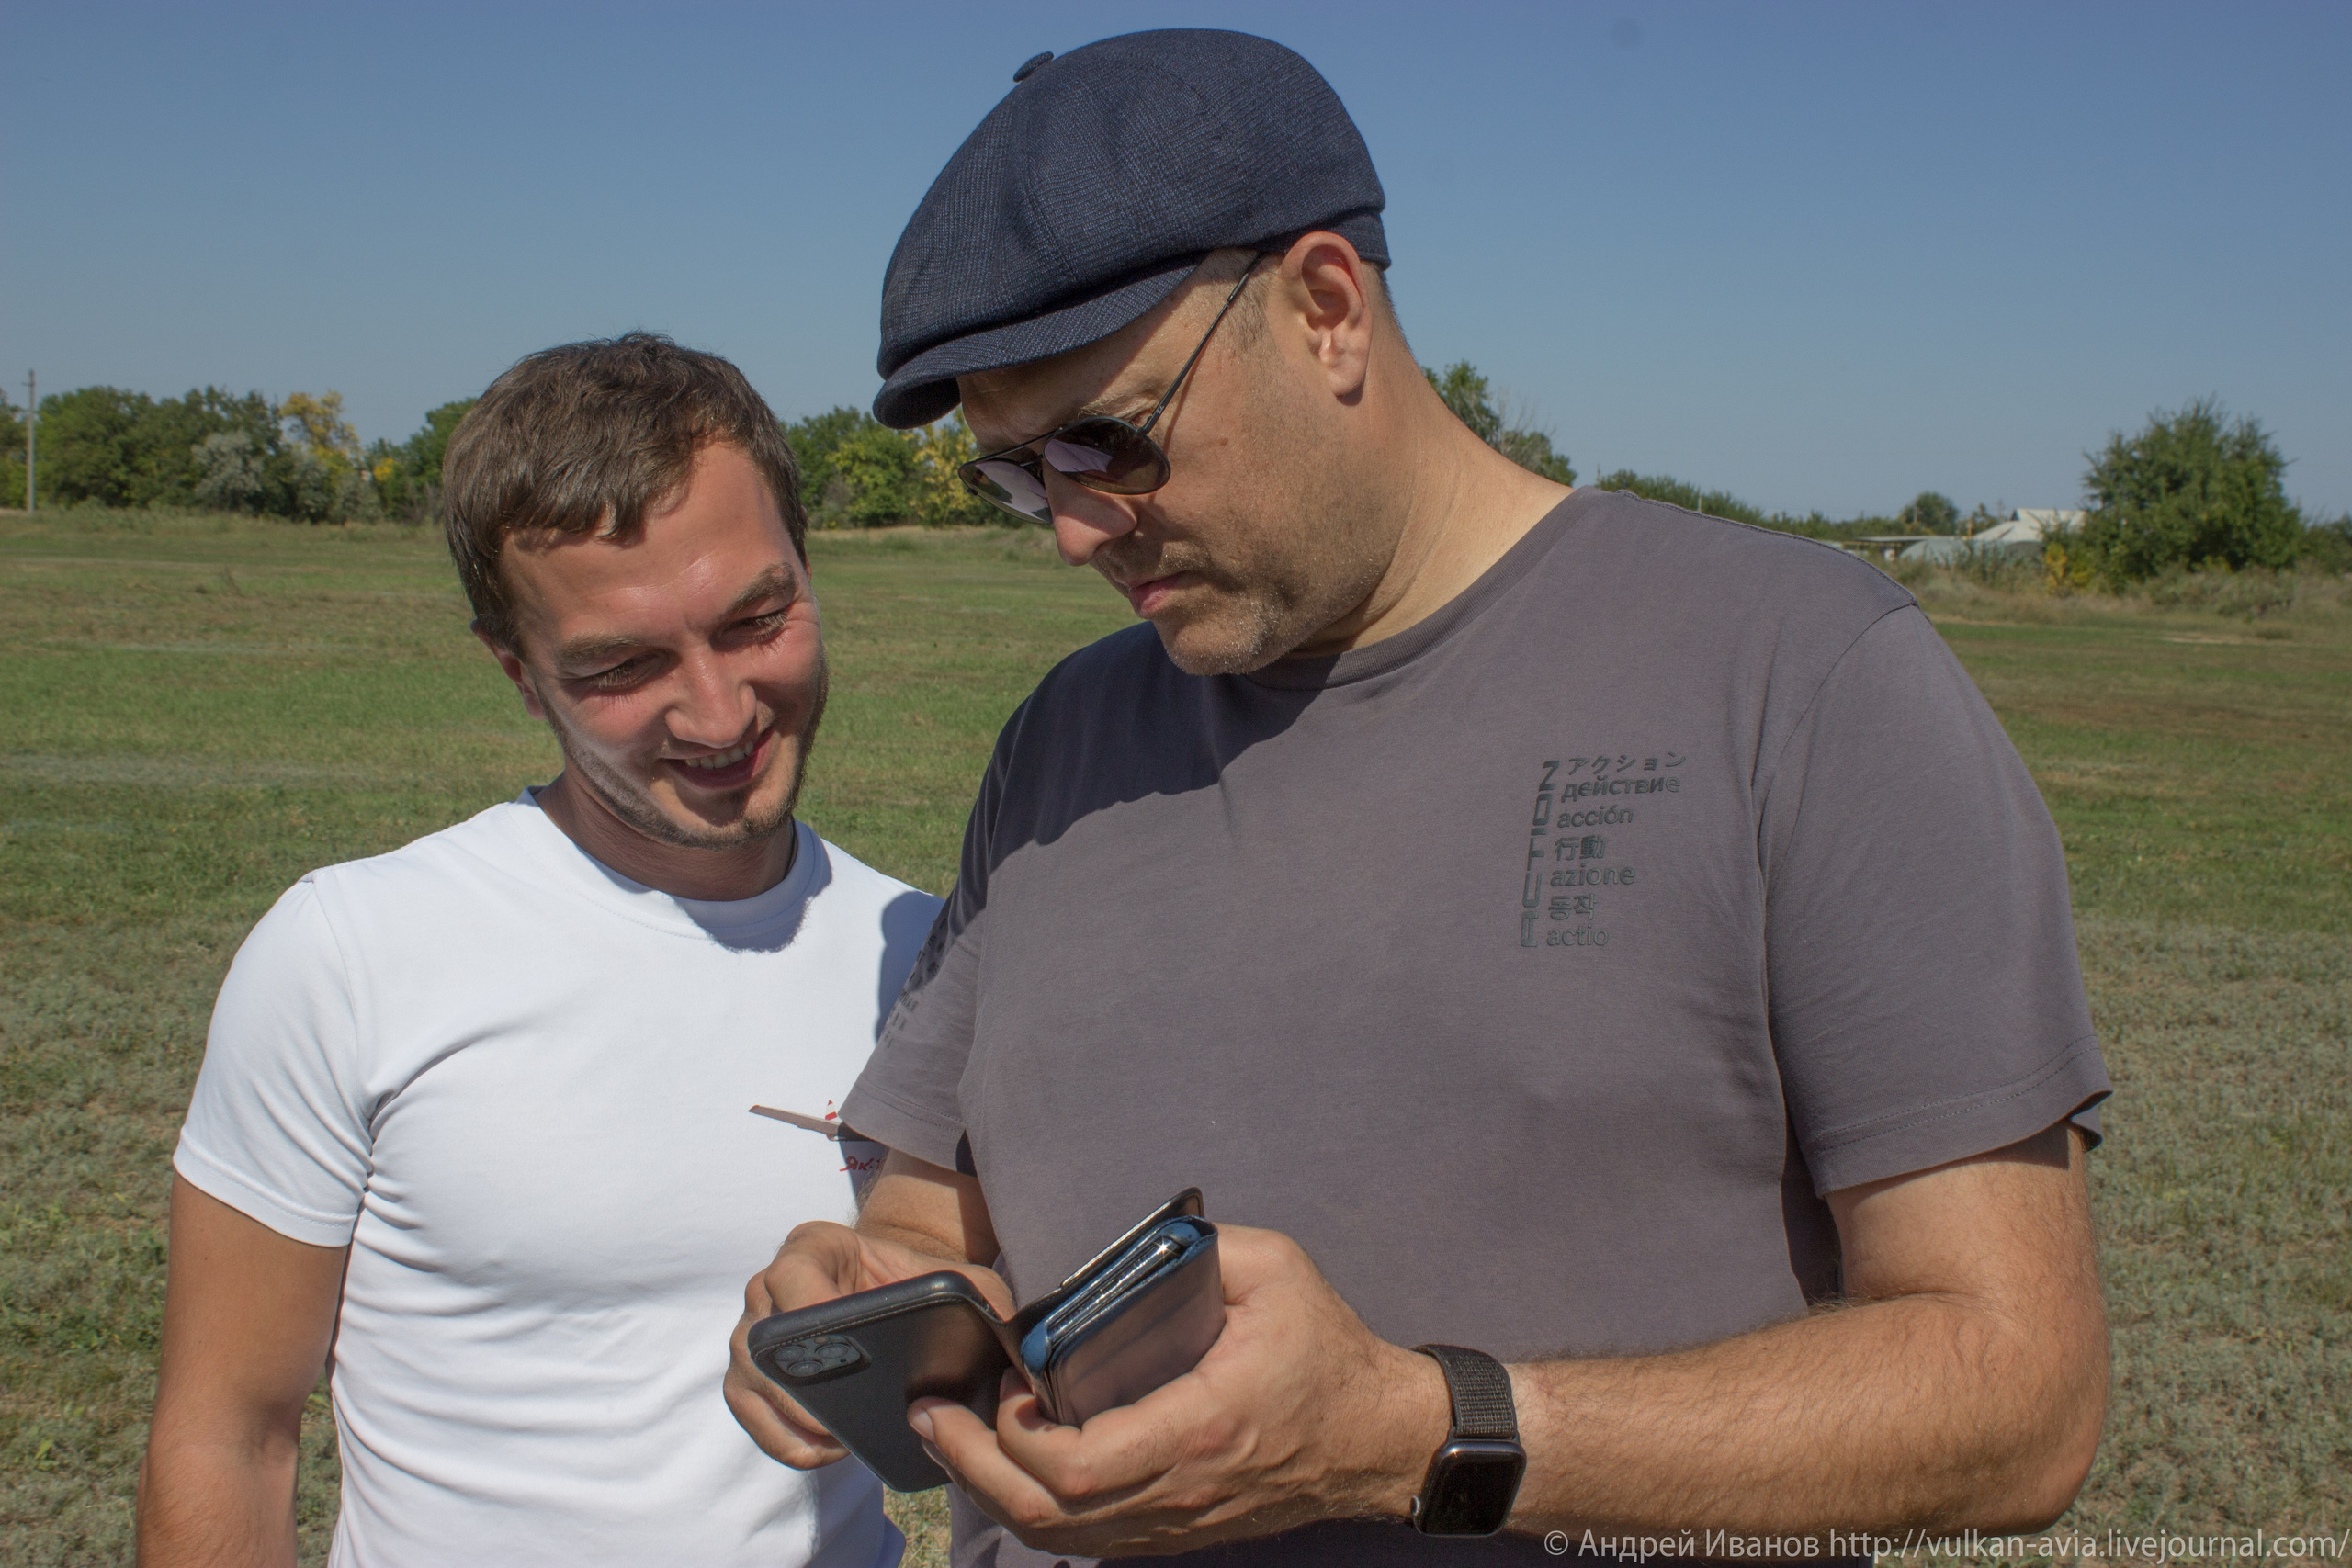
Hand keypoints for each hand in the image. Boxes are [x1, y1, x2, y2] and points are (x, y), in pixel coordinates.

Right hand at [725, 1220, 1012, 1468]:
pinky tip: (829, 1449)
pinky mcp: (750, 1378)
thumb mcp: (958, 1278)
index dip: (808, 1308)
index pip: (792, 1272)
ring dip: (795, 1422)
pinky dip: (786, 1442)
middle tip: (842, 1421)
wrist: (891, 1294)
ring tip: (844, 1440)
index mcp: (814, 1247)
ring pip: (752, 1384)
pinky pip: (753, 1417)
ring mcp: (752, 1335)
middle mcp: (769, 1287)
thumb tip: (999, 1335)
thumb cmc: (921, 1283)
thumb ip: (981, 1297)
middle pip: (764, 1341)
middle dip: (801, 1389)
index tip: (840, 1347)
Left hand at [909, 1224, 1449, 1557]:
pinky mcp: (1176, 1532)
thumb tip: (1138, 1237)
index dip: (1015, 1440)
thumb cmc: (1327, 1352)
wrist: (1379, 1438)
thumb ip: (1203, 1244)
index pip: (1079, 1467)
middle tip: (930, 1417)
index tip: (999, 1386)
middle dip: (972, 1470)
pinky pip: (1086, 1540)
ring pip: (1059, 1539)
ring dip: (993, 1492)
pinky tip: (1006, 1465)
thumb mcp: (1277, 1270)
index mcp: (1198, 1429)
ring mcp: (1176, 1522)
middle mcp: (1179, 1489)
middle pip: (1047, 1516)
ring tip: (952, 1438)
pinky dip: (1033, 1509)